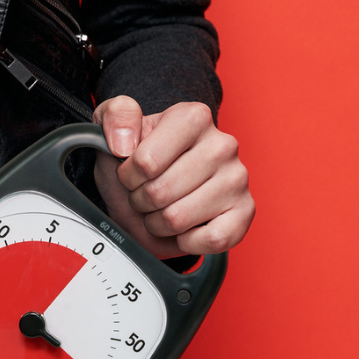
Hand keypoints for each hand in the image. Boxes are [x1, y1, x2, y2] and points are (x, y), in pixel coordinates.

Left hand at [92, 96, 254, 258]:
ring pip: (178, 219)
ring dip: (159, 223)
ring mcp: (238, 178)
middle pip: (159, 192)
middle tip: (146, 195)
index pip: (145, 162)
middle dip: (141, 202)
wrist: (150, 196)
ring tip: (162, 209)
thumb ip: (115, 115)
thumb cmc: (136, 166)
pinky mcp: (245, 212)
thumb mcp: (113, 131)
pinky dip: (188, 242)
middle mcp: (222, 144)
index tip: (131, 173)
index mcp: (192, 117)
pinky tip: (185, 228)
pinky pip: (212, 240)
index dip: (128, 176)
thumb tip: (124, 142)